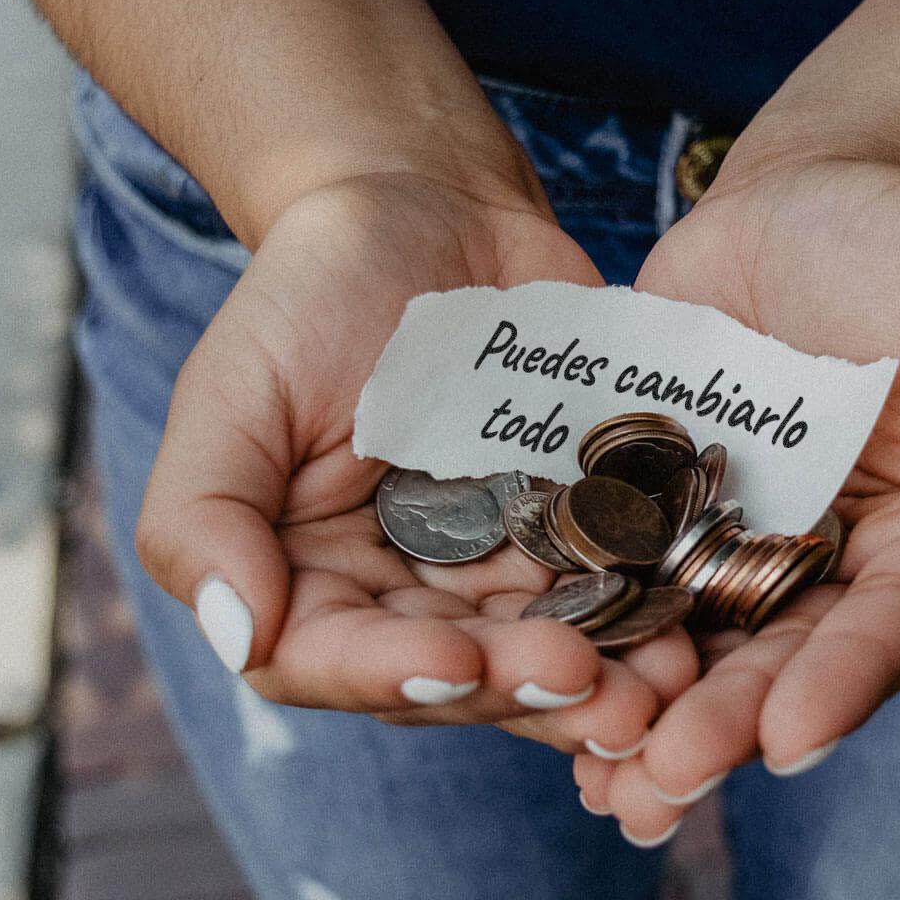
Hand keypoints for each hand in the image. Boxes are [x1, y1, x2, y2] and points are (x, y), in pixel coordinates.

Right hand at [134, 174, 698, 753]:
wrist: (431, 209)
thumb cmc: (312, 293)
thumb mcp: (233, 389)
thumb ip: (203, 515)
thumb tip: (238, 635)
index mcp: (307, 583)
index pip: (333, 661)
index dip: (393, 675)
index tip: (458, 662)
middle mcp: (404, 600)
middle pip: (458, 678)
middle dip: (523, 689)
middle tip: (593, 686)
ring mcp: (499, 574)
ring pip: (547, 655)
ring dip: (607, 684)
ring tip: (662, 688)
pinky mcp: (580, 536)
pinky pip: (618, 593)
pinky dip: (653, 619)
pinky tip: (695, 628)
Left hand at [574, 158, 899, 839]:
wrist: (806, 196)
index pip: (898, 629)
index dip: (847, 683)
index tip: (791, 735)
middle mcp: (839, 577)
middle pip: (788, 665)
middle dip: (729, 726)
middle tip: (668, 777)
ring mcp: (742, 555)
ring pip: (699, 653)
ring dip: (652, 719)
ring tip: (603, 780)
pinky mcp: (659, 523)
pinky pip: (623, 590)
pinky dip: (589, 643)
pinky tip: (540, 693)